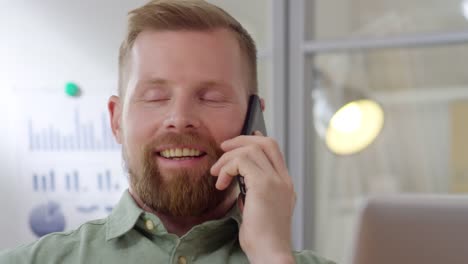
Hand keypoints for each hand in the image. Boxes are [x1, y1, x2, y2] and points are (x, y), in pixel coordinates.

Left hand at [210, 132, 295, 263]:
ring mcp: (276, 180)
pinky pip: (242, 161)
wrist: (270, 253)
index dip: (254, 140)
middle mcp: (283, 179)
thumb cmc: (262, 238)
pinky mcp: (264, 185)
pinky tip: (221, 183)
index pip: (273, 150)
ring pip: (251, 149)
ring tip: (217, 174)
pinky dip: (228, 168)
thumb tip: (237, 180)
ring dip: (228, 158)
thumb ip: (253, 192)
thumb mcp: (258, 208)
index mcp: (285, 184)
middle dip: (240, 141)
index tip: (236, 143)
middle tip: (222, 148)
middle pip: (264, 142)